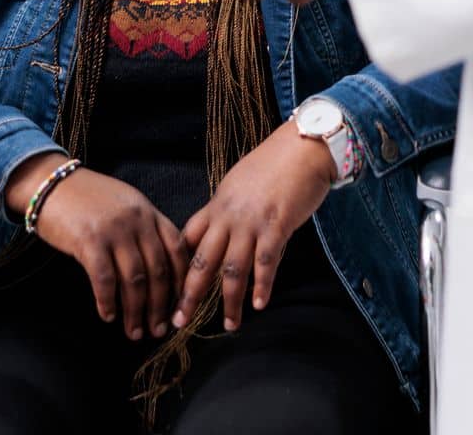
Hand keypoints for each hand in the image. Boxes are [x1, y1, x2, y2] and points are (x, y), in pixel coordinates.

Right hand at [4, 154, 189, 340]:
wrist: (52, 184)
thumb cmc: (88, 198)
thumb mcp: (125, 204)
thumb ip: (143, 228)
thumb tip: (158, 268)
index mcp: (148, 211)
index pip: (176, 248)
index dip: (180, 281)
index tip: (179, 305)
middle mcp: (136, 220)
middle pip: (158, 270)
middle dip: (160, 305)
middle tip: (158, 330)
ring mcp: (113, 230)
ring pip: (134, 280)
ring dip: (136, 312)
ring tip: (134, 332)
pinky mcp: (89, 240)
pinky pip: (104, 279)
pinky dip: (108, 302)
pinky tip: (108, 315)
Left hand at [173, 121, 335, 332]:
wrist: (302, 146)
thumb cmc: (274, 163)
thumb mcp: (239, 183)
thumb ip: (228, 210)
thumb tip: (220, 233)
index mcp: (217, 205)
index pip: (188, 240)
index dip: (178, 267)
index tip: (170, 291)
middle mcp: (229, 216)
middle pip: (202, 261)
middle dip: (189, 295)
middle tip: (180, 321)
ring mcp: (252, 222)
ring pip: (233, 270)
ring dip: (230, 302)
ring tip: (230, 325)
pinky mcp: (277, 225)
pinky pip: (265, 262)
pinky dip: (262, 286)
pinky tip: (259, 305)